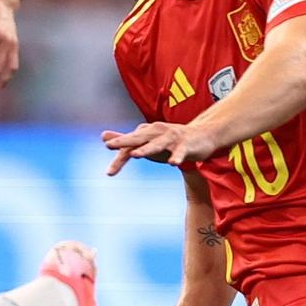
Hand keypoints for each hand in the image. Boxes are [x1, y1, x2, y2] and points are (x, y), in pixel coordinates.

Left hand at [102, 120, 221, 174]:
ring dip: (146, 149)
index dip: (119, 159)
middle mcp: (157, 133)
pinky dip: (176, 157)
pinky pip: (180, 152)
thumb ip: (125, 139)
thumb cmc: (170, 140)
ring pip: (157, 144)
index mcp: (146, 133)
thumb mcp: (146, 140)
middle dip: (124, 142)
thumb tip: (103, 136)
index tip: (109, 172)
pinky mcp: (185, 145)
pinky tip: (172, 163)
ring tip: (135, 155)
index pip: (129, 145)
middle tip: (109, 146)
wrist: (202, 135)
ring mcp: (171, 138)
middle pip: (138, 139)